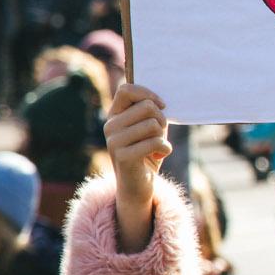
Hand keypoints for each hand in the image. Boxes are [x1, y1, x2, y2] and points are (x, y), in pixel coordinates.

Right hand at [104, 82, 171, 252]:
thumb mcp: (150, 127)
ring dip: (163, 137)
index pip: (126, 89)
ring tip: (157, 147)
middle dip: (162, 119)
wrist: (139, 185)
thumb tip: (156, 99)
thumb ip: (150, 110)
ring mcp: (113, 141)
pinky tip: (159, 157)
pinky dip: (165, 149)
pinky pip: (154, 142)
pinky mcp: (122, 156)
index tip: (161, 106)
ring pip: (153, 124)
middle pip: (147, 106)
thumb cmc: (148, 152)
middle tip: (160, 135)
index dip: (148, 94)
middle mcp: (110, 126)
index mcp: (114, 115)